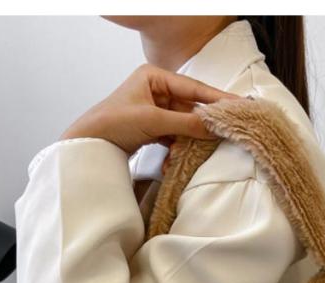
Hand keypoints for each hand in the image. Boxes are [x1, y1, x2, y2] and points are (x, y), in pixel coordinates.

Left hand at [59, 64, 240, 154]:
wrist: (87, 145)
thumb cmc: (113, 123)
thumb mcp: (153, 122)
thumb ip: (186, 124)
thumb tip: (215, 127)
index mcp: (154, 77)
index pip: (193, 88)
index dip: (216, 99)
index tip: (237, 105)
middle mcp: (156, 90)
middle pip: (190, 108)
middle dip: (201, 126)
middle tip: (223, 135)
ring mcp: (154, 110)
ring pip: (183, 125)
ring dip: (186, 142)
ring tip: (190, 155)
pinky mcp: (152, 128)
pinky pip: (173, 137)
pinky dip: (175, 150)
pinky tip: (172, 162)